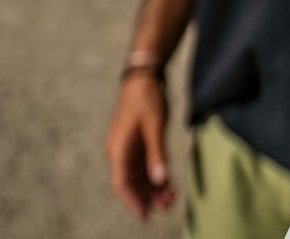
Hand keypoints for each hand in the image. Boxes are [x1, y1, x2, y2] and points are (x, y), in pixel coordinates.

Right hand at [105, 75, 175, 218]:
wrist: (143, 74)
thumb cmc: (146, 97)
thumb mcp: (154, 125)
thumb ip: (157, 153)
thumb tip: (160, 180)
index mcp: (118, 148)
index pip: (121, 182)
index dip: (133, 200)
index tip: (145, 214)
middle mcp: (120, 150)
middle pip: (132, 181)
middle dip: (148, 196)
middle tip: (168, 206)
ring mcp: (128, 146)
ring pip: (139, 174)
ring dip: (153, 186)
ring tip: (171, 197)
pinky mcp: (137, 141)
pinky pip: (144, 164)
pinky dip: (155, 173)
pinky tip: (168, 182)